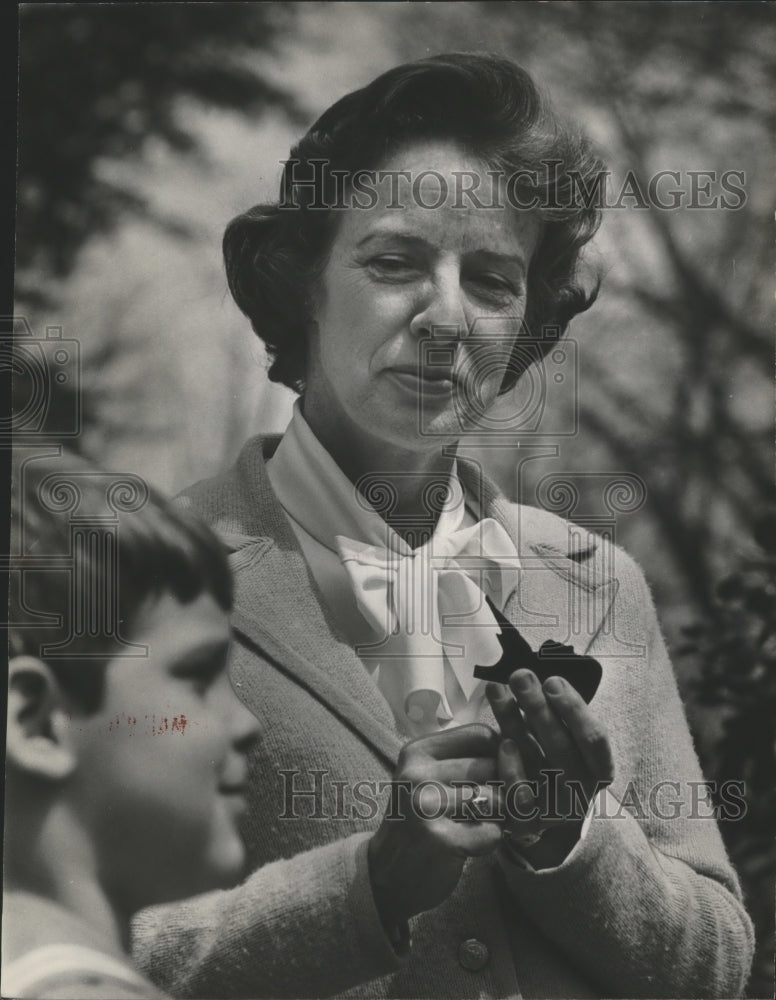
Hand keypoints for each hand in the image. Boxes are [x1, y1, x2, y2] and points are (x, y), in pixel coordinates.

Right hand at [368, 724, 502, 929]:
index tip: (494, 772)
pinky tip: (470, 844)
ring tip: (478, 823)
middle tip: (487, 806)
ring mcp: (427, 807)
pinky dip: (490, 841)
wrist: (386, 873)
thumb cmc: (419, 820)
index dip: (500, 753)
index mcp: (417, 751)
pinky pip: (493, 832)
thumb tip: (516, 750)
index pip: (482, 734)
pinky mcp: (440, 841)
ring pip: (498, 798)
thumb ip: (467, 759)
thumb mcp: (430, 777)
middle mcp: (418, 774)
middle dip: (503, 788)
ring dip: (499, 816)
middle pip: (494, 766)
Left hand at [486, 670, 613, 867]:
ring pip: (537, 765)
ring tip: (496, 689)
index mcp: (599, 770)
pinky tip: (502, 742)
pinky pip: (519, 797)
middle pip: (563, 749)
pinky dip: (511, 768)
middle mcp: (581, 791)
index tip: (552, 680)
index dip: (574, 710)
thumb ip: (556, 712)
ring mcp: (554, 810)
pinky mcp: (527, 823)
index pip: (595, 740)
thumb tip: (535, 676)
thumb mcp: (563, 737)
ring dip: (514, 722)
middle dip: (539, 708)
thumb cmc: (552, 762)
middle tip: (519, 676)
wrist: (540, 811)